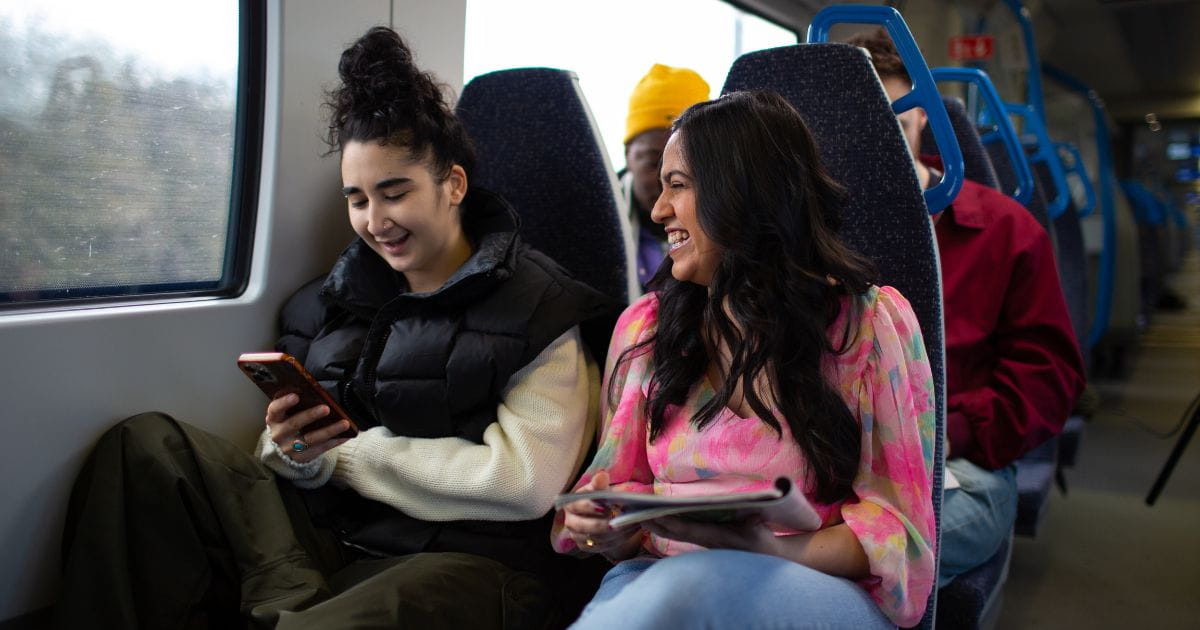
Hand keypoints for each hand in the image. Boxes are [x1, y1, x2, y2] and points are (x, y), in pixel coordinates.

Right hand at [266, 393, 350, 463]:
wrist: (286, 447)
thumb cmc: (290, 421)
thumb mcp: (286, 412)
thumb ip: (296, 402)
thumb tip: (315, 389)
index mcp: (274, 418)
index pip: (275, 409)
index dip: (284, 403)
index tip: (296, 396)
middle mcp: (279, 434)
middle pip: (294, 424)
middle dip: (311, 415)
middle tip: (326, 408)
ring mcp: (289, 447)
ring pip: (311, 439)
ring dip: (329, 430)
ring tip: (344, 423)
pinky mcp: (301, 457)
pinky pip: (320, 449)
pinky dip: (334, 441)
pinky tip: (346, 435)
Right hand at [560, 470, 643, 559]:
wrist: (600, 514)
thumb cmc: (598, 498)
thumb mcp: (599, 488)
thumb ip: (600, 483)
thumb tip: (602, 475)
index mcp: (571, 504)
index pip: (578, 506)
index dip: (591, 508)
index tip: (606, 508)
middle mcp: (571, 522)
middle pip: (584, 527)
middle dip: (602, 526)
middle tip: (619, 523)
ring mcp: (577, 536)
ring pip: (595, 539)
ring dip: (614, 534)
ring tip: (630, 525)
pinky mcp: (587, 547)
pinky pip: (602, 547)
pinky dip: (616, 540)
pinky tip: (628, 532)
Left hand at [641, 514, 778, 554]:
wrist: (765, 556)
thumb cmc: (762, 540)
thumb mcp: (759, 530)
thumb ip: (754, 522)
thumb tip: (755, 515)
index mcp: (713, 537)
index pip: (686, 529)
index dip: (668, 522)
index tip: (652, 514)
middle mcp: (704, 540)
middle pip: (673, 531)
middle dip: (654, 523)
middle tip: (634, 512)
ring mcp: (703, 541)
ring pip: (674, 533)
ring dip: (657, 525)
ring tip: (638, 514)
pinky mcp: (704, 540)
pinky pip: (681, 533)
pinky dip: (667, 526)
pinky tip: (655, 519)